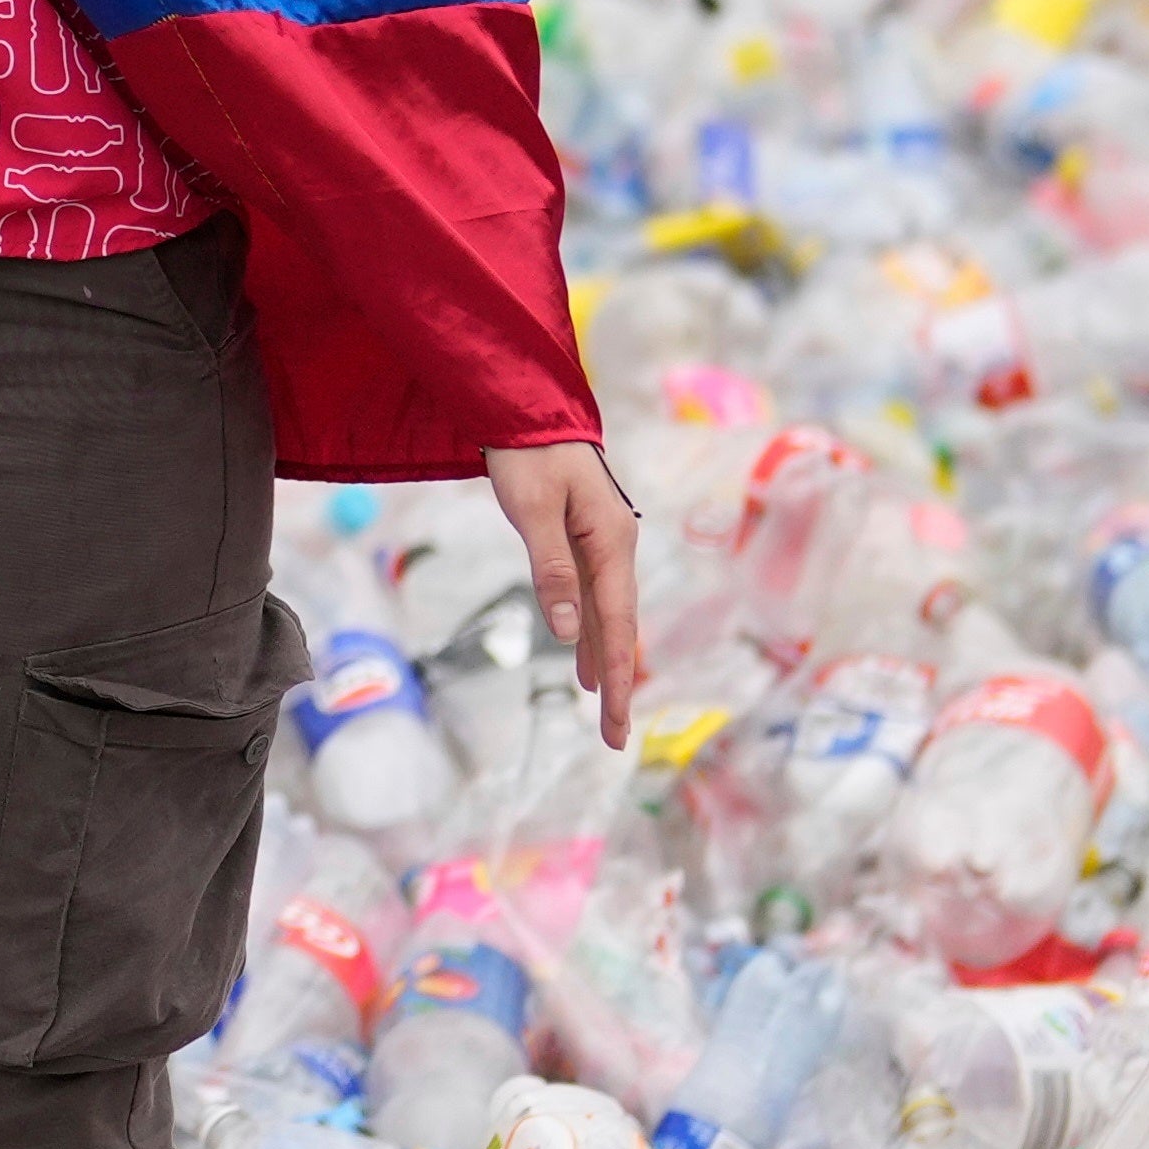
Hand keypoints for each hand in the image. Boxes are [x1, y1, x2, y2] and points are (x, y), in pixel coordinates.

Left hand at [486, 441, 644, 732]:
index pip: (617, 625)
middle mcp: (614, 550)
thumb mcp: (533, 511)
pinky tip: (586, 663)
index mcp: (611, 544)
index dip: (619, 678)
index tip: (618, 722)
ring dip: (607, 665)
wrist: (529, 409)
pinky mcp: (583, 542)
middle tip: (616, 739)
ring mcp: (601, 547)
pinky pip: (592, 600)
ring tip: (607, 713)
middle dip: (618, 686)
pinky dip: (591, 635)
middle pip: (619, 629)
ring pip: (606, 619)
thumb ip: (551, 570)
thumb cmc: (529, 454)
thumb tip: (567, 633)